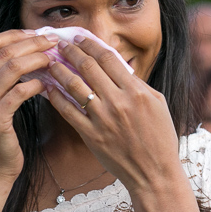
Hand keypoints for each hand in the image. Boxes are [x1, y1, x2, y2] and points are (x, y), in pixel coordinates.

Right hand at [0, 30, 54, 182]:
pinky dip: (37, 84)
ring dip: (38, 59)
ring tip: (55, 59)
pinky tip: (48, 84)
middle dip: (32, 43)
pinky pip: (20, 92)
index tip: (38, 34)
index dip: (15, 34)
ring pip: (12, 68)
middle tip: (54, 41)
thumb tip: (25, 48)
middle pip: (3, 52)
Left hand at [46, 36, 180, 193]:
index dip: (91, 44)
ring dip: (60, 70)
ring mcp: (102, 119)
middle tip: (61, 45)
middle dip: (71, 52)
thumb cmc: (160, 138)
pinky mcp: (91, 136)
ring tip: (51, 63)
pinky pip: (68, 112)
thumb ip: (137, 83)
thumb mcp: (157, 103)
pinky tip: (50, 89)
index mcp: (136, 91)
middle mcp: (118, 102)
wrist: (154, 173)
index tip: (80, 38)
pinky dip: (57, 98)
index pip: (108, 58)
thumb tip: (118, 66)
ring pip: (74, 86)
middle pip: (88, 67)